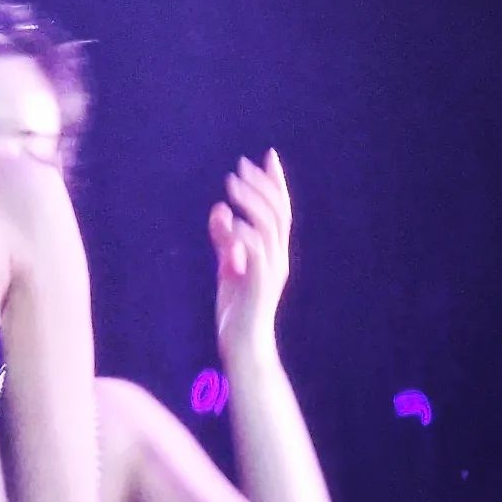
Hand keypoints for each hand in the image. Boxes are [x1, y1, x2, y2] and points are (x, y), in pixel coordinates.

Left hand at [208, 148, 290, 359]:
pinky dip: (244, 232)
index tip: (268, 156)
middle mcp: (278, 257)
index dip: (276, 183)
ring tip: (231, 185)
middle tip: (240, 166)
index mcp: (273, 252)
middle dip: (262, 185)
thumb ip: (225, 239)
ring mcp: (271, 270)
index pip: (280, 210)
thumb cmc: (236, 308)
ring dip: (251, 202)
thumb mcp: (228, 266)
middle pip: (278, 212)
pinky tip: (230, 220)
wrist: (243, 345)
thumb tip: (220, 209)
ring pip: (269, 226)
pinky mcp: (259, 283)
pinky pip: (256, 251)